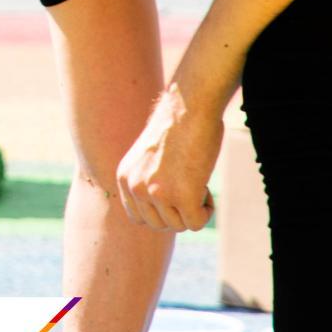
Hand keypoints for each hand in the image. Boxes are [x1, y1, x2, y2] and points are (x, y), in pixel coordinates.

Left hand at [115, 84, 220, 231]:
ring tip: (197, 180)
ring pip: (179, 225)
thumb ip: (149, 182)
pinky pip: (196, 222)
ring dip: (193, 209)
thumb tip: (163, 210)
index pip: (138, 217)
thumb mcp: (150, 157)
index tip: (174, 195)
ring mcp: (156, 193)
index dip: (160, 211)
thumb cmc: (177, 125)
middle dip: (178, 213)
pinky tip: (206, 186)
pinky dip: (206, 210)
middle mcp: (135, 187)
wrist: (190, 105)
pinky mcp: (182, 196)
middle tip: (190, 186)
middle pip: (159, 225)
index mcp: (125, 177)